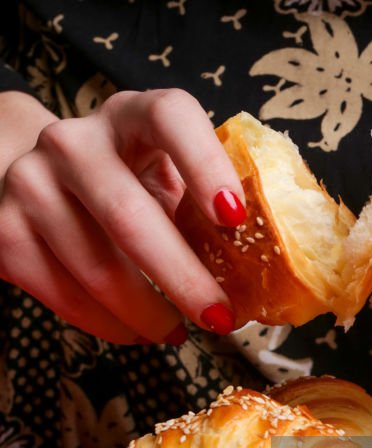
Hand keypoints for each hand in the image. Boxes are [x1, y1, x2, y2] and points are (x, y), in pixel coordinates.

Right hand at [0, 89, 244, 342]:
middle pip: (129, 214)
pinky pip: (62, 292)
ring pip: (95, 265)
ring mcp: (31, 183)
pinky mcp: (5, 230)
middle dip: (182, 277)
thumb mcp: (165, 171)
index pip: (170, 118)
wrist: (38, 177)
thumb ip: (203, 198)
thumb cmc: (127, 179)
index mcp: (131, 115)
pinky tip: (136, 331)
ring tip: (178, 332)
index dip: (205, 164)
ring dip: (146, 313)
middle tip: (220, 317)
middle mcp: (74, 141)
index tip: (236, 218)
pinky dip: (107, 323)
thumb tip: (268, 258)